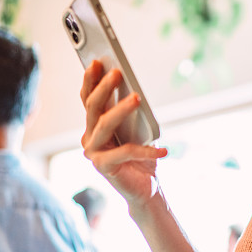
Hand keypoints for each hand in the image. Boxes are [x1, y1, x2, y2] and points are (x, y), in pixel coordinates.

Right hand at [80, 60, 167, 214]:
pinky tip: (163, 150)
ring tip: (136, 97)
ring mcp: (94, 153)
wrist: (146, 189)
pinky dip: (147, 150)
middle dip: (104, 87)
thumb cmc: (142, 158)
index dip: (90, 80)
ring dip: (120, 109)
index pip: (88, 98)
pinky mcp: (104, 167)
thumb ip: (131, 114)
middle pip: (92, 107)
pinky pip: (126, 152)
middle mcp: (89, 138)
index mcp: (95, 126)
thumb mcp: (138, 131)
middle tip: (117, 73)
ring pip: (104, 124)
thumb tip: (134, 92)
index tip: (98, 62)